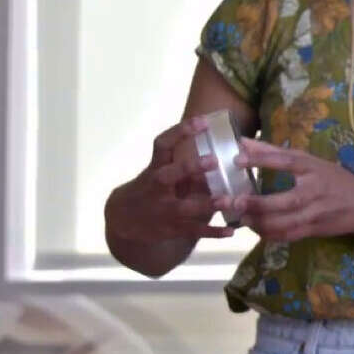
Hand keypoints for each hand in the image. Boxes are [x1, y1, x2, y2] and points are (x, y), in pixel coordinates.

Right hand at [109, 117, 241, 251]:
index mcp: (155, 167)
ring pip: (186, 207)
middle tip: (214, 160)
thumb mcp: (159, 172)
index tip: (204, 121)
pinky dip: (213, 232)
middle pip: (170, 175)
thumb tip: (221, 156)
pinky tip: (231, 231)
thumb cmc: (149, 188)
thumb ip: (185, 167)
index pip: (163, 144)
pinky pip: (194, 231)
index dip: (181, 131)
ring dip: (208, 203)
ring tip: (230, 200)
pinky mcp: (172, 229)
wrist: (122, 218)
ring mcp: (164, 209)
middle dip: (190, 167)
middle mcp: (157, 187)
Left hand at [231, 151, 353, 246]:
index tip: (237, 160)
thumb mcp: (308, 160)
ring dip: (259, 223)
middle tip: (234, 201)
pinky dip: (269, 234)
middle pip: (285, 200)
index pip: (287, 161)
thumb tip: (241, 142)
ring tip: (240, 217)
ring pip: (284, 223)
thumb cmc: (332, 178)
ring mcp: (315, 214)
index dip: (262, 160)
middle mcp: (314, 191)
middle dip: (257, 204)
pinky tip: (255, 229)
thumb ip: (272, 152)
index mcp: (313, 168)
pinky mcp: (313, 231)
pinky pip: (287, 236)